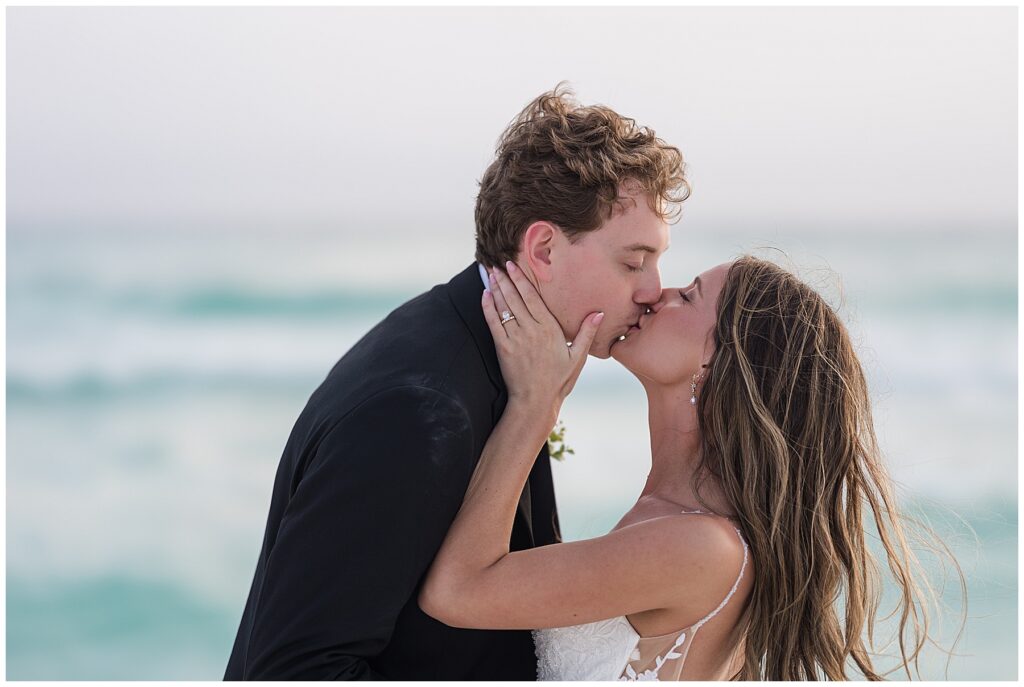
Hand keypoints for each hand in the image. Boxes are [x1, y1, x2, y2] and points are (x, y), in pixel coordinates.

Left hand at [482, 260, 603, 421]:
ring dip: (495, 289)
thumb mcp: (578, 357)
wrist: (536, 401)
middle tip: (497, 263)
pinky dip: (488, 308)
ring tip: (490, 274)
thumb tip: (599, 313)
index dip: (521, 280)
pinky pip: (493, 323)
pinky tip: (484, 295)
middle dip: (505, 279)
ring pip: (503, 307)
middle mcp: (531, 330)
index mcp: (549, 329)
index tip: (513, 266)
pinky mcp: (503, 349)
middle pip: (515, 298)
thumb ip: (587, 332)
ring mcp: (515, 339)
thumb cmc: (559, 380)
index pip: (532, 298)